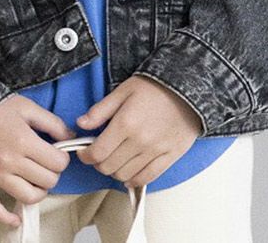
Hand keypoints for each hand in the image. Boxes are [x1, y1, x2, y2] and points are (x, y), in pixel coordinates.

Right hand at [0, 94, 76, 228]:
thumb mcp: (26, 106)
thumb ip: (51, 122)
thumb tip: (70, 137)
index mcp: (23, 141)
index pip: (57, 163)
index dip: (62, 158)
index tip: (57, 153)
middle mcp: (10, 162)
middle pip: (46, 181)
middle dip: (52, 173)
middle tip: (46, 164)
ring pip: (27, 197)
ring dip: (38, 192)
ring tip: (36, 182)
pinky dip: (6, 217)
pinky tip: (16, 219)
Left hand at [74, 76, 202, 188]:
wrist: (187, 88)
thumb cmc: (154, 87)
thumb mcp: (122, 91)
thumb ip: (100, 110)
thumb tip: (80, 123)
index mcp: (125, 123)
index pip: (97, 152)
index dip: (85, 156)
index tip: (83, 152)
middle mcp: (139, 141)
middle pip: (109, 167)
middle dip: (97, 163)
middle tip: (97, 154)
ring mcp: (155, 152)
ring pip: (125, 175)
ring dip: (114, 172)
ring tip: (113, 160)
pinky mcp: (169, 157)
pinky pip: (147, 178)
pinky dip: (134, 180)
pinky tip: (128, 174)